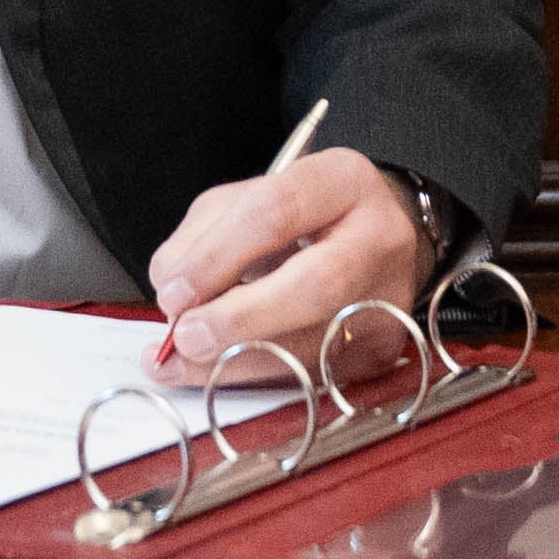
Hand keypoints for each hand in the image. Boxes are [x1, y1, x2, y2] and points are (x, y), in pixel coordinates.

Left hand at [146, 148, 423, 370]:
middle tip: (185, 336)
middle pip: (316, 285)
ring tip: (180, 364)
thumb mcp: (251, 197)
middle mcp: (380, 238)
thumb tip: (171, 287)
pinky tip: (213, 374)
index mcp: (344, 181)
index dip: (216, 257)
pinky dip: (255, 378)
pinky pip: (312, 375)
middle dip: (239, 318)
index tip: (172, 291)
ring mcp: (387, 299)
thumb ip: (204, 233)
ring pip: (315, 345)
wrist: (376, 239)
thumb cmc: (305, 216)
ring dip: (236, 362)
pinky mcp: (382, 349)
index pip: (276, 213)